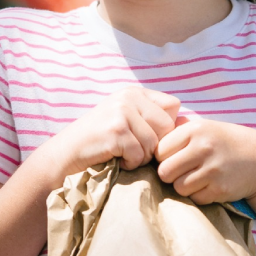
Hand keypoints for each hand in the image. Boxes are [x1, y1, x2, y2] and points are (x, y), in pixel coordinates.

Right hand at [46, 86, 179, 177]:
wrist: (65, 154)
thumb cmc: (99, 141)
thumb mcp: (126, 119)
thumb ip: (152, 117)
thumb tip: (189, 122)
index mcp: (134, 92)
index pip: (173, 106)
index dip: (165, 128)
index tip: (146, 137)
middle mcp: (128, 97)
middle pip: (167, 126)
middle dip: (154, 145)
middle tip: (133, 150)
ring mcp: (121, 112)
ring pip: (153, 143)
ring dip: (140, 156)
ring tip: (122, 154)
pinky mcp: (115, 131)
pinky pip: (139, 154)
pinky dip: (130, 163)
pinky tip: (115, 159)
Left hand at [155, 119, 255, 204]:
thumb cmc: (223, 143)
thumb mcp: (203, 127)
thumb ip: (176, 131)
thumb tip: (145, 141)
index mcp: (195, 130)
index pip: (159, 150)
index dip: (163, 157)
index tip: (174, 157)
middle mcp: (203, 148)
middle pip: (164, 171)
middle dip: (170, 174)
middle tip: (182, 171)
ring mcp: (213, 169)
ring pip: (178, 187)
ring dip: (184, 186)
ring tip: (196, 178)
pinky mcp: (220, 189)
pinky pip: (194, 198)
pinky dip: (198, 195)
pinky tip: (209, 185)